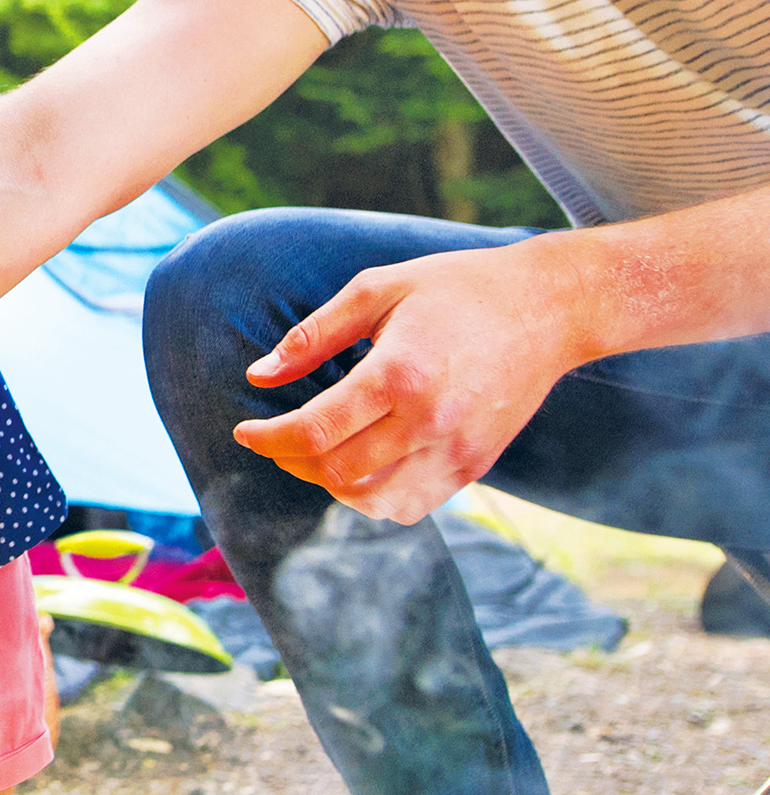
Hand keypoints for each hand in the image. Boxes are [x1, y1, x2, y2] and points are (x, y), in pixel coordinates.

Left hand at [232, 239, 582, 523]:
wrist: (551, 307)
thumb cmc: (457, 289)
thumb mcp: (376, 290)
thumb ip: (312, 336)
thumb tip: (258, 374)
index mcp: (399, 373)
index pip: (314, 431)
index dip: (268, 439)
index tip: (244, 431)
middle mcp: (430, 420)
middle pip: (336, 472)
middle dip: (291, 462)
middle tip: (274, 440)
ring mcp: (457, 449)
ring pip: (372, 501)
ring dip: (328, 485)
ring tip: (313, 455)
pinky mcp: (476, 464)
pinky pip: (411, 505)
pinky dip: (372, 499)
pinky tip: (357, 468)